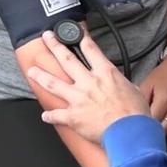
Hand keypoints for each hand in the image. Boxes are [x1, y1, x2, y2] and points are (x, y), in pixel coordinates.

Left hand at [26, 31, 150, 143]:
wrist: (130, 133)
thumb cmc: (135, 115)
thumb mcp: (134, 91)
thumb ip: (123, 84)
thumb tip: (122, 85)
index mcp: (105, 74)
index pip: (91, 50)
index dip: (82, 38)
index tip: (75, 32)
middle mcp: (89, 83)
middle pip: (67, 60)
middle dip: (55, 46)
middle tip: (47, 37)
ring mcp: (78, 99)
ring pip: (53, 84)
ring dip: (41, 76)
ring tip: (32, 70)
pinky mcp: (73, 117)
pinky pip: (56, 115)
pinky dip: (49, 116)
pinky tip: (44, 115)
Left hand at [139, 51, 166, 134]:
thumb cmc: (163, 73)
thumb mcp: (147, 83)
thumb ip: (141, 101)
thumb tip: (134, 116)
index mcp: (164, 100)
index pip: (152, 123)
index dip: (144, 126)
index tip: (138, 126)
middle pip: (164, 131)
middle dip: (154, 131)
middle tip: (147, 128)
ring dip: (164, 129)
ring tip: (156, 125)